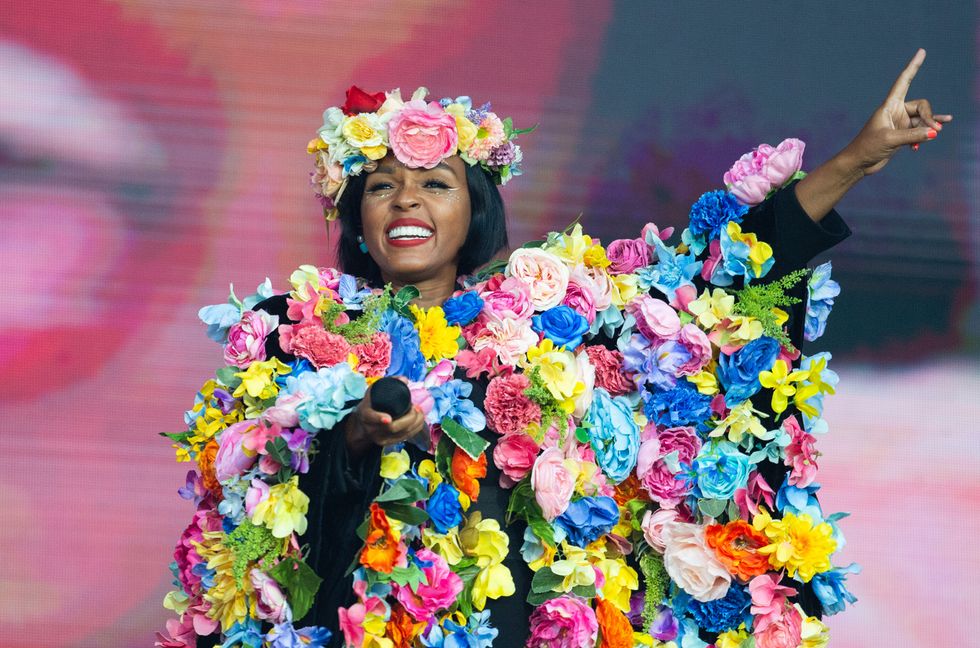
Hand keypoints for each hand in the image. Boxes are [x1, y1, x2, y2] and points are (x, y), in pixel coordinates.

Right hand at [344, 389, 426, 456]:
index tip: (388, 418)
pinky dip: (416, 428)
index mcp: (366, 415)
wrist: (363, 424)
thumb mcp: (374, 391)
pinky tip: (419, 420)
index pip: (371, 417)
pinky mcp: (389, 443)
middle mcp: (372, 429)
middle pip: (393, 428)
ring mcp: (381, 438)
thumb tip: (405, 380)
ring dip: (416, 422)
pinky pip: (406, 438)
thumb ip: (389, 382)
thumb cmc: (370, 404)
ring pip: (402, 434)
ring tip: (419, 411)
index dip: (379, 418)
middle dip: (409, 418)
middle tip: (416, 407)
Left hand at [843, 48, 951, 175]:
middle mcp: (896, 111)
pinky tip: (941, 129)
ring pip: (923, 118)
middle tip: (933, 131)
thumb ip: (913, 135)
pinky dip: (929, 129)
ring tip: (938, 131)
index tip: (921, 52)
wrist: (859, 163)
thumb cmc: (867, 148)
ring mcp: (900, 122)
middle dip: (929, 116)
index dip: (913, 66)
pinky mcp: (902, 134)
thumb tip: (935, 132)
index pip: (903, 81)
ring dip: (931, 125)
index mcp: (889, 105)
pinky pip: (921, 128)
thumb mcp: (890, 140)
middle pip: (921, 105)